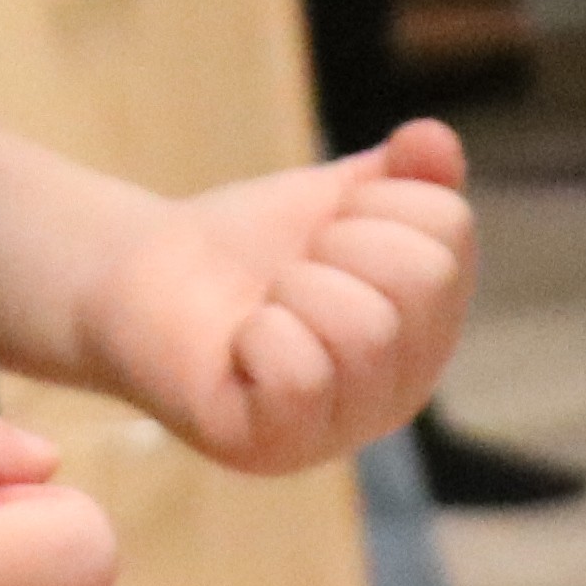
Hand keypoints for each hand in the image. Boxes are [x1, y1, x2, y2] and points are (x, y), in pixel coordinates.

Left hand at [81, 119, 476, 475]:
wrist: (139, 275)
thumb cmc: (246, 246)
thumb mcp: (335, 196)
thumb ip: (401, 173)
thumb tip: (433, 139)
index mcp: (431, 324)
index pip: (446, 227)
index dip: (369, 199)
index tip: (327, 225)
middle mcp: (403, 387)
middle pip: (422, 276)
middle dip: (337, 241)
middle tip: (291, 267)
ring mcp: (341, 428)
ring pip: (367, 329)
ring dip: (295, 288)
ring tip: (265, 305)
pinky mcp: (272, 446)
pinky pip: (300, 376)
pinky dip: (259, 337)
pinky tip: (239, 345)